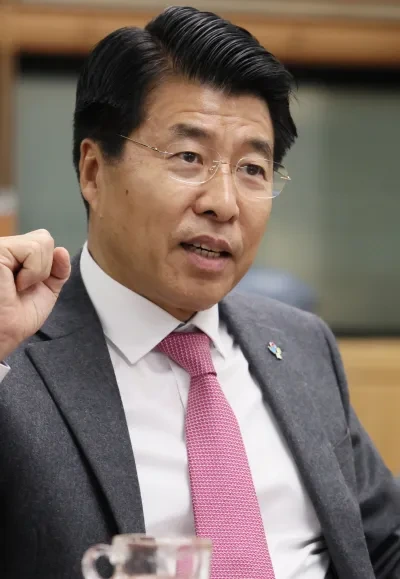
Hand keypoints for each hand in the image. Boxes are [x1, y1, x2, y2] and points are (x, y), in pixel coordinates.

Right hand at [0, 229, 70, 359]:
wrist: (1, 336)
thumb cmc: (15, 318)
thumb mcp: (46, 290)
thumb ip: (57, 270)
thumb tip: (62, 250)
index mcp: (12, 255)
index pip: (42, 241)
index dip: (47, 266)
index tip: (32, 287)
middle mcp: (4, 247)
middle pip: (44, 238)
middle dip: (44, 269)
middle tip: (22, 288)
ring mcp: (1, 247)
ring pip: (43, 241)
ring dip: (38, 273)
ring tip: (17, 287)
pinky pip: (34, 248)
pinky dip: (33, 272)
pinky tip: (15, 284)